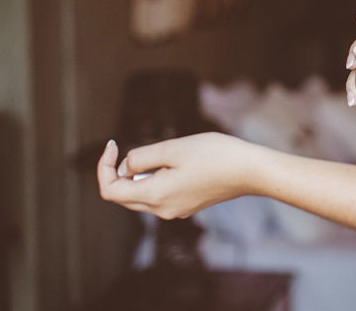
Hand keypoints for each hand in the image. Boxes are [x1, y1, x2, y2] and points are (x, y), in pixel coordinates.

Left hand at [97, 132, 257, 219]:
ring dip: (138, 175)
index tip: (113, 145)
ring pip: (141, 196)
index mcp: (156, 195)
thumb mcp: (173, 148)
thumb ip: (141, 157)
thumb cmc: (216, 155)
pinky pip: (159, 196)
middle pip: (124, 196)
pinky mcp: (188, 206)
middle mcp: (162, 210)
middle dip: (118, 172)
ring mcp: (176, 211)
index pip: (111, 191)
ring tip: (160, 153)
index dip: (103, 168)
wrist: (251, 171)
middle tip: (126, 147)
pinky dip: (155, 179)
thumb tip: (126, 167)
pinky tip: (175, 163)